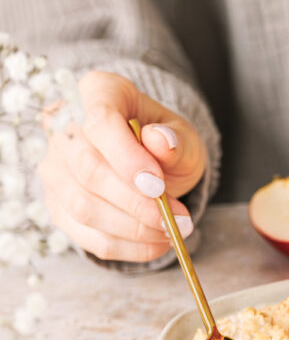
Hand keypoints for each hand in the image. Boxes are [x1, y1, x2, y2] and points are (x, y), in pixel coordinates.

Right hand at [39, 71, 207, 261]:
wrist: (153, 161)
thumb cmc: (165, 142)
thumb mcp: (183, 135)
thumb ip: (175, 140)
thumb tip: (160, 140)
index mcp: (97, 92)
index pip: (99, 122)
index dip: (126, 157)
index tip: (158, 186)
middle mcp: (64, 127)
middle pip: (87, 169)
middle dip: (135, 202)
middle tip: (174, 218)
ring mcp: (55, 167)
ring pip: (82, 206)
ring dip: (132, 228)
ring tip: (171, 231)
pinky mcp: (58, 204)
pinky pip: (85, 234)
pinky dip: (124, 247)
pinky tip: (155, 244)